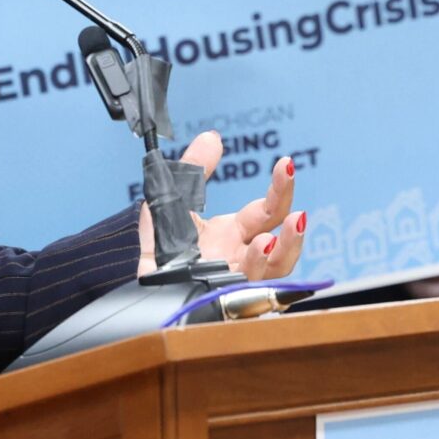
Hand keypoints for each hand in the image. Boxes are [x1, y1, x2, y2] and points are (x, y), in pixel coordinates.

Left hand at [139, 131, 304, 281]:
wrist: (143, 284)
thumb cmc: (161, 246)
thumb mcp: (173, 201)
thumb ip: (192, 170)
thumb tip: (212, 137)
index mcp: (233, 232)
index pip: (267, 211)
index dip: (279, 188)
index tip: (285, 165)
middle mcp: (240, 257)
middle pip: (280, 245)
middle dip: (291, 228)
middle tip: (296, 212)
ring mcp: (234, 281)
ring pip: (271, 273)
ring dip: (277, 257)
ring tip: (268, 242)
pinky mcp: (221, 300)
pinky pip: (246, 295)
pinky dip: (250, 281)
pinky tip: (246, 270)